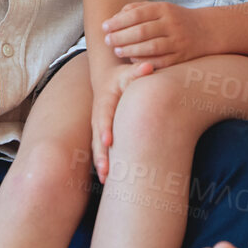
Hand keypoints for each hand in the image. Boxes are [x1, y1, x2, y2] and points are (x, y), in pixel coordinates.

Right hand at [90, 57, 154, 183]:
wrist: (108, 80)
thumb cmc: (121, 76)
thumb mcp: (128, 71)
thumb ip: (138, 70)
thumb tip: (149, 67)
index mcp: (104, 102)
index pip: (104, 117)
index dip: (105, 129)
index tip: (108, 141)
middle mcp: (98, 117)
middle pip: (98, 137)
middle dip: (101, 154)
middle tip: (106, 171)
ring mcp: (99, 128)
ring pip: (98, 147)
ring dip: (101, 163)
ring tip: (106, 180)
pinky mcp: (102, 135)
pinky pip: (101, 151)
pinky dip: (104, 163)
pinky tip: (110, 180)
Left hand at [102, 1, 210, 69]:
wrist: (206, 31)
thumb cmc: (175, 19)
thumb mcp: (160, 8)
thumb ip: (138, 9)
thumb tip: (115, 17)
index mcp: (165, 9)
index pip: (137, 14)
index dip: (118, 21)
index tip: (105, 27)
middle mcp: (172, 24)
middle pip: (142, 31)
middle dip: (121, 37)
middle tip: (107, 41)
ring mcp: (178, 41)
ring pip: (150, 47)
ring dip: (130, 50)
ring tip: (117, 51)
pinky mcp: (181, 57)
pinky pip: (160, 61)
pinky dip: (144, 61)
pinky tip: (132, 60)